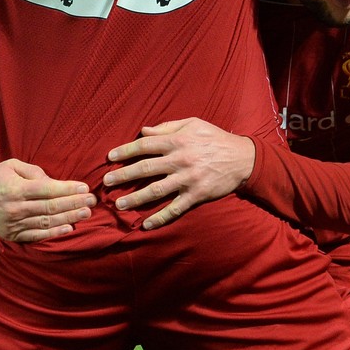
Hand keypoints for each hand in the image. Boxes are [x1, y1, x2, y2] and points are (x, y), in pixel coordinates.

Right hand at [0, 160, 94, 242]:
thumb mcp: (11, 166)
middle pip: (51, 207)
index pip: (48, 189)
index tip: (85, 187)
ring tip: (86, 213)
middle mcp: (15, 207)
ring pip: (46, 222)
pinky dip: (53, 233)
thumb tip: (55, 182)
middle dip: (74, 203)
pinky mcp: (12, 234)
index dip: (68, 189)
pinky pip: (36, 235)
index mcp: (16, 188)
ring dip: (69, 218)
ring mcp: (13, 223)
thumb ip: (34, 172)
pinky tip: (68, 228)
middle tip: (92, 201)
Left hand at [103, 118, 254, 230]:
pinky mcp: (197, 195)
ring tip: (119, 204)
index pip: (145, 146)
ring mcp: (188, 180)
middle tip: (106, 183)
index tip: (109, 158)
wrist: (243, 158)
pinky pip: (175, 209)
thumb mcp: (193, 124)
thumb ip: (167, 127)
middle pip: (145, 169)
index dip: (125, 151)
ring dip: (135, 198)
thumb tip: (143, 131)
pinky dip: (160, 218)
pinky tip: (146, 225)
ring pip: (156, 191)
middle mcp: (180, 160)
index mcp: (177, 141)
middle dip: (123, 176)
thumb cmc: (215, 138)